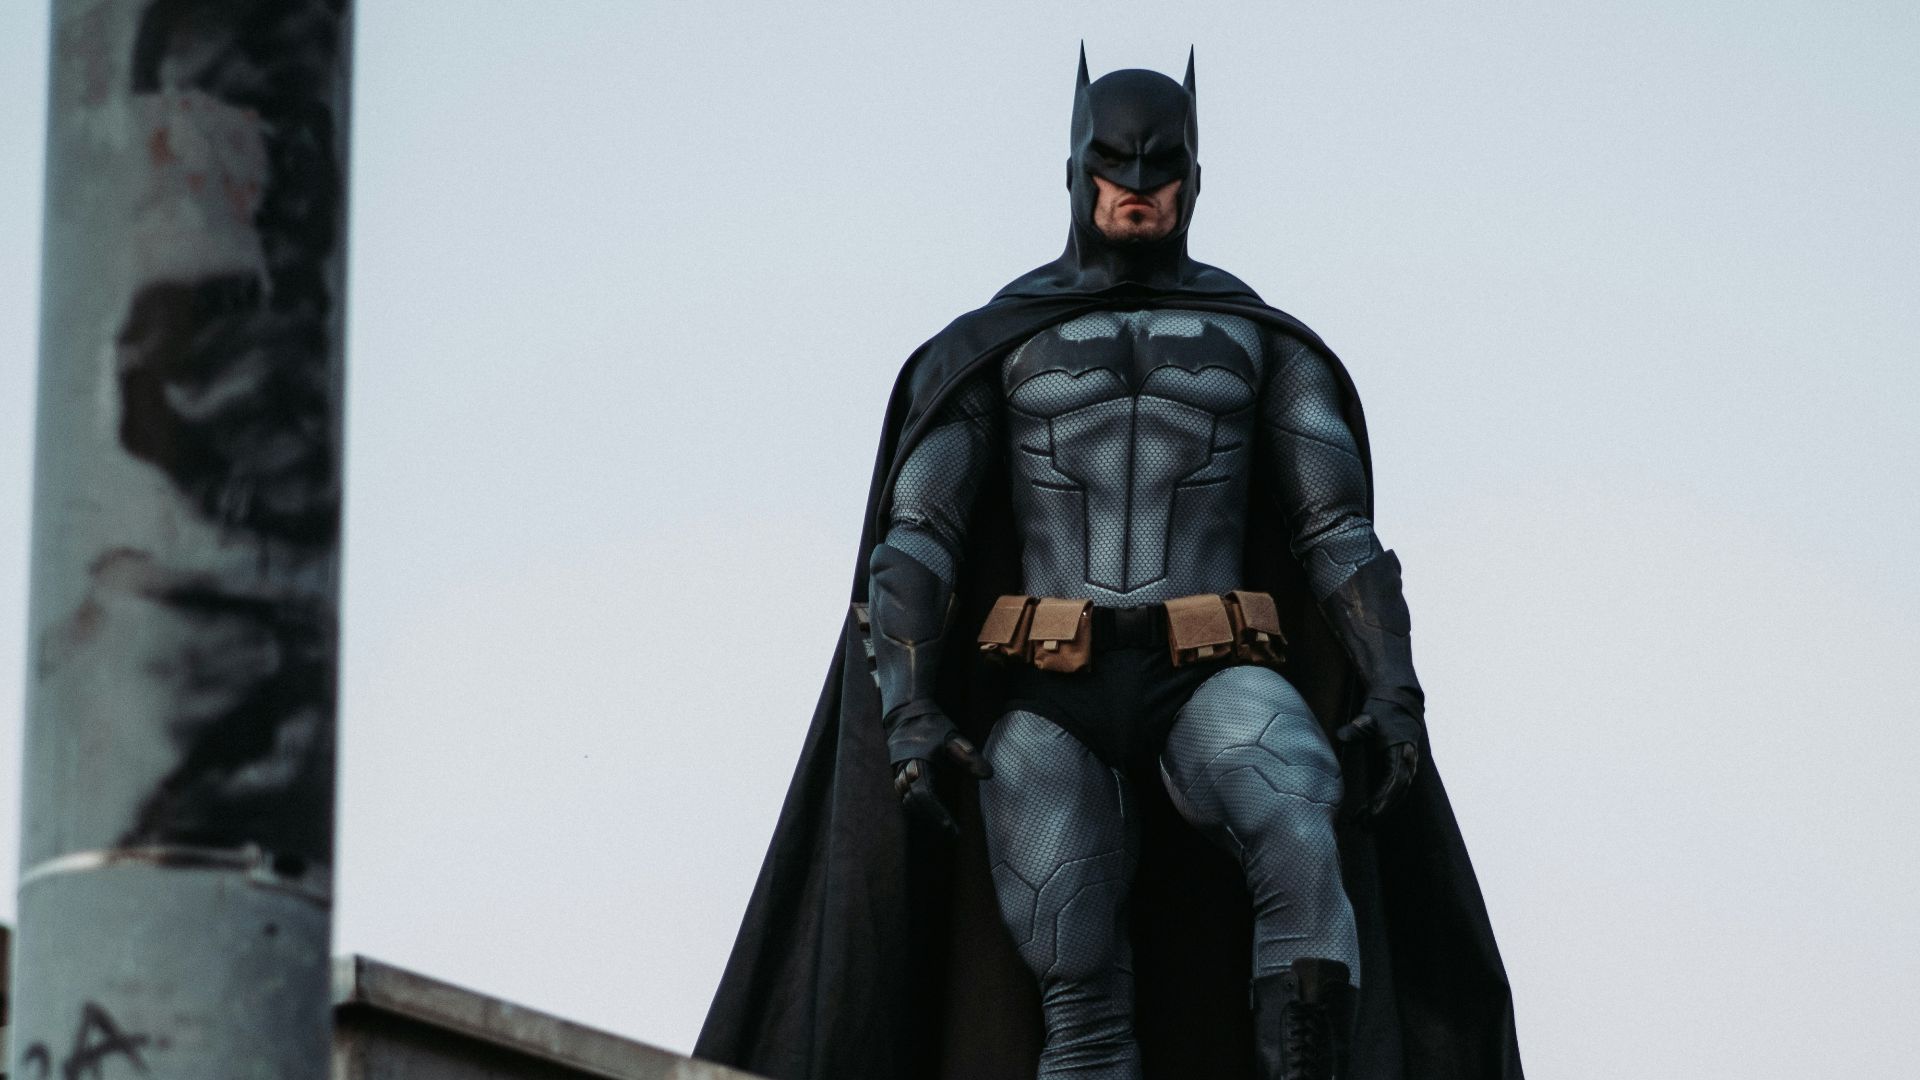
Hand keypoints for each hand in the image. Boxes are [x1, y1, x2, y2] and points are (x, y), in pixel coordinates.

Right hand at [886, 706, 991, 835]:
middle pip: (912, 803)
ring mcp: (894, 774)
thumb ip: (969, 756)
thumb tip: (988, 775)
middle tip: (951, 833)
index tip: (951, 828)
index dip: (937, 813)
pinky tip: (929, 815)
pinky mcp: (893, 776)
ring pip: (905, 803)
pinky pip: (901, 798)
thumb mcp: (953, 737)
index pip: (924, 794)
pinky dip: (915, 808)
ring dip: (922, 816)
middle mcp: (901, 771)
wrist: (904, 714)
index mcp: (916, 761)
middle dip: (931, 820)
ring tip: (943, 826)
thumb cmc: (931, 726)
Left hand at [1335, 698, 1421, 819]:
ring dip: (1381, 811)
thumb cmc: (1382, 711)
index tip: (1372, 812)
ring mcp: (1406, 768)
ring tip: (1361, 826)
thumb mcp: (1369, 717)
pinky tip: (1365, 814)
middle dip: (1382, 811)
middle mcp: (1408, 764)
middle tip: (1363, 826)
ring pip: (1396, 796)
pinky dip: (1381, 804)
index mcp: (1402, 752)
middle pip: (1398, 794)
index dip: (1385, 798)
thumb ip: (1358, 727)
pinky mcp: (1399, 770)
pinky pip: (1393, 791)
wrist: (1397, 703)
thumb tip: (1343, 735)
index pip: (1396, 781)